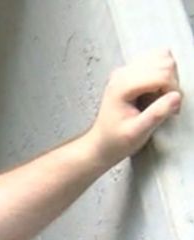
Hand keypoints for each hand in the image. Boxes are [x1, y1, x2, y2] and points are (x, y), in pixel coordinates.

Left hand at [85, 49, 182, 166]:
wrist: (101, 143)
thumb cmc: (115, 141)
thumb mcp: (137, 133)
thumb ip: (156, 114)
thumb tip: (176, 96)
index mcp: (122, 86)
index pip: (161, 74)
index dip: (173, 90)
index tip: (172, 109)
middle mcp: (123, 74)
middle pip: (164, 62)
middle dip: (172, 83)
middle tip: (166, 104)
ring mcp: (126, 71)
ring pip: (162, 58)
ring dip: (169, 78)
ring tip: (161, 98)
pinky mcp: (131, 73)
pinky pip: (156, 62)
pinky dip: (164, 75)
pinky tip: (156, 92)